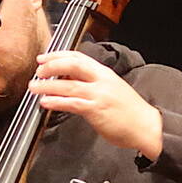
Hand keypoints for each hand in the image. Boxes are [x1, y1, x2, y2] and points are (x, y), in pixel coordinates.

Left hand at [29, 50, 162, 158]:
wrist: (147, 126)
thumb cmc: (130, 112)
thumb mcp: (112, 90)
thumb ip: (93, 84)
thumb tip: (70, 81)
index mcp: (104, 73)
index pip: (79, 56)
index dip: (59, 55)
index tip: (44, 58)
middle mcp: (101, 80)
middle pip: (72, 64)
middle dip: (51, 65)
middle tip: (38, 70)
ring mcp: (98, 94)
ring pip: (68, 84)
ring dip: (47, 85)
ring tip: (34, 87)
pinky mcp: (96, 110)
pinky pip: (71, 103)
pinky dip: (56, 101)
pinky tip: (45, 102)